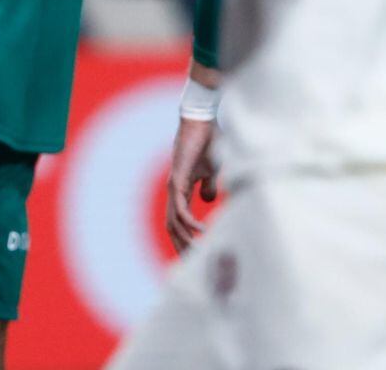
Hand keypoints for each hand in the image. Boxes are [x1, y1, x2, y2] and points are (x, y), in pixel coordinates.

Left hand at [165, 117, 218, 252]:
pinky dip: (190, 224)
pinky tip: (203, 233)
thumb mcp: (213, 170)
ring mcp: (174, 186)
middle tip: (194, 265)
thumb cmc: (209, 142)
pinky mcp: (178, 180)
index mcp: (181, 189)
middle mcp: (174, 190)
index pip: (178, 221)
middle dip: (182, 247)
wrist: (203, 120)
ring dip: (186, 241)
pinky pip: (181, 210)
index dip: (185, 238)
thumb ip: (210, 186)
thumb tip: (208, 201)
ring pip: (174, 223)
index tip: (197, 255)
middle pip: (173, 227)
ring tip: (200, 253)